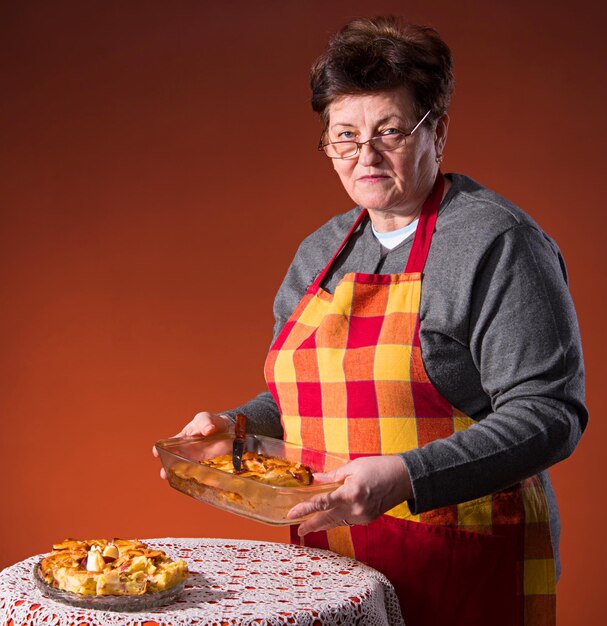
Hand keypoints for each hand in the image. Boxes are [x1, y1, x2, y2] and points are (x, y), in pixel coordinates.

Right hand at [152, 412, 232, 478]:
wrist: (230, 430)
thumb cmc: (212, 423)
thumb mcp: (207, 418)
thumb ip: (206, 422)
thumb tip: (208, 430)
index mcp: (182, 438)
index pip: (168, 444)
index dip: (160, 449)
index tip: (157, 452)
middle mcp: (186, 451)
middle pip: (174, 461)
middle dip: (167, 468)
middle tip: (164, 473)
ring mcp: (197, 460)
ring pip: (185, 470)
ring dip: (180, 475)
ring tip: (175, 480)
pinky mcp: (207, 466)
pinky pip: (200, 474)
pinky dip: (198, 479)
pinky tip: (196, 484)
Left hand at [287, 455, 411, 534]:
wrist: (404, 478)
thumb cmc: (379, 467)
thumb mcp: (354, 466)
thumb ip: (333, 476)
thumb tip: (316, 480)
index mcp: (350, 493)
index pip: (322, 503)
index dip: (305, 509)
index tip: (292, 514)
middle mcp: (355, 508)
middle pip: (327, 519)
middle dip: (311, 524)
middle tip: (298, 529)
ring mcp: (362, 516)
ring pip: (337, 522)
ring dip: (323, 524)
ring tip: (309, 526)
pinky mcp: (368, 519)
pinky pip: (347, 521)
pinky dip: (337, 520)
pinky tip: (330, 519)